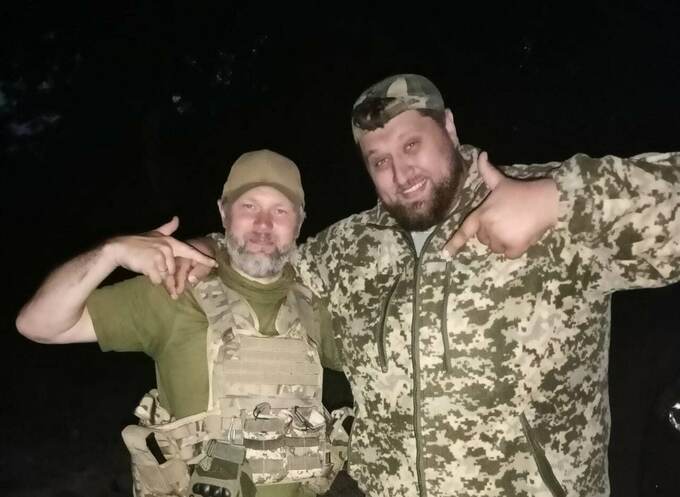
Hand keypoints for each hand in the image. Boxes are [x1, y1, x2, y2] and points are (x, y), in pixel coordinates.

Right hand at [109, 217, 216, 287]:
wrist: (119, 248)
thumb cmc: (137, 243)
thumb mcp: (154, 234)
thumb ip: (167, 229)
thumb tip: (176, 218)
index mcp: (171, 243)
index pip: (190, 252)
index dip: (203, 259)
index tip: (215, 264)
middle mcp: (168, 249)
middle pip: (174, 271)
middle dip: (167, 275)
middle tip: (154, 268)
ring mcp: (161, 256)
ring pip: (165, 276)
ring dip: (156, 275)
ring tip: (146, 266)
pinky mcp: (152, 264)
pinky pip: (157, 279)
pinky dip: (150, 277)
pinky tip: (143, 269)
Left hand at [443, 151, 558, 258]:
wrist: (546, 200)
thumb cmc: (521, 191)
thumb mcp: (500, 182)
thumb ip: (487, 171)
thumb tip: (481, 153)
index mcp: (482, 214)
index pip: (465, 231)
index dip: (454, 244)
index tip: (445, 254)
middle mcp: (488, 227)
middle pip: (484, 239)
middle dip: (493, 233)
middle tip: (508, 220)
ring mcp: (501, 238)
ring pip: (496, 248)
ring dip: (504, 242)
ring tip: (516, 226)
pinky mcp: (514, 246)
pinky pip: (509, 254)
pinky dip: (515, 249)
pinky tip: (522, 235)